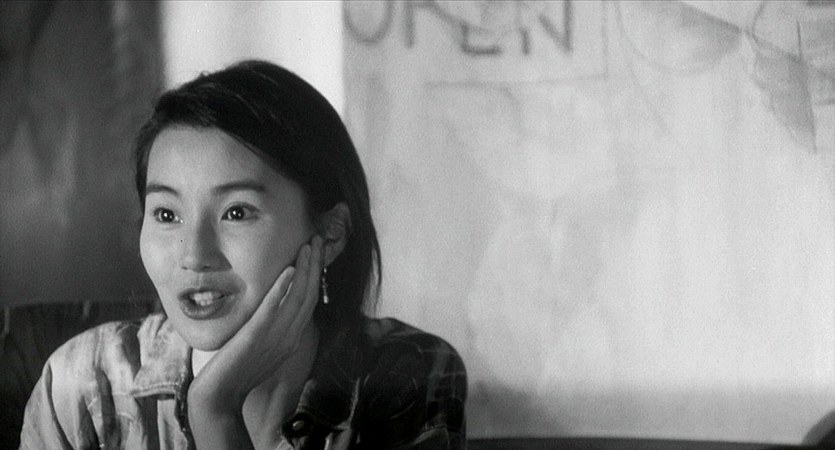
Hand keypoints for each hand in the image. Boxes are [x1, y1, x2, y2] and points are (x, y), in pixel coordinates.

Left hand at [187, 235, 323, 448]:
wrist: (220, 397)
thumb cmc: (236, 372)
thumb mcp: (262, 348)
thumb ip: (272, 328)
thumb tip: (277, 308)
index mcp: (291, 338)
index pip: (310, 300)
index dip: (315, 274)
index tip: (316, 251)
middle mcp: (289, 336)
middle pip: (310, 295)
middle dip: (316, 266)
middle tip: (319, 240)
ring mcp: (274, 337)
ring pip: (298, 298)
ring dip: (305, 270)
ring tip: (309, 247)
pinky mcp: (255, 337)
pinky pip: (272, 310)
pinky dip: (282, 289)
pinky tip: (288, 270)